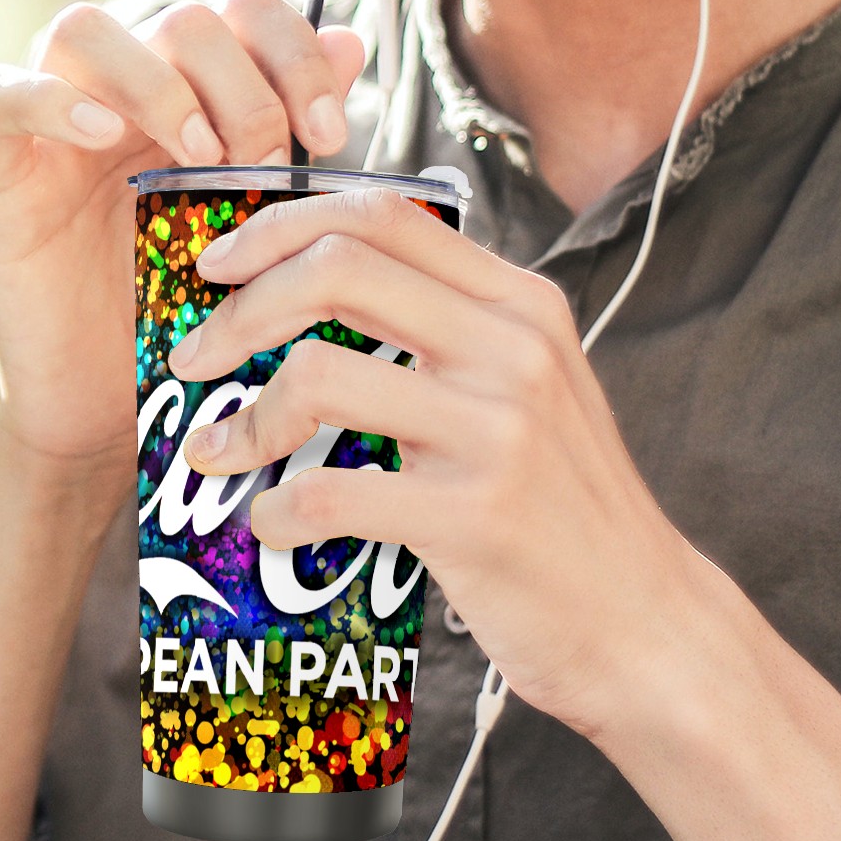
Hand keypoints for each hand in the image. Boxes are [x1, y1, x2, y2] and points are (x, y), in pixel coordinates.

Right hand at [0, 0, 366, 491]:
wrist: (108, 411)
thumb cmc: (186, 327)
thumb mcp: (256, 238)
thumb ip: (292, 146)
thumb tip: (349, 43)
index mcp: (195, 105)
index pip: (242, 17)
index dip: (293, 53)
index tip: (329, 134)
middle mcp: (124, 101)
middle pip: (180, 21)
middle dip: (243, 84)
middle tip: (269, 164)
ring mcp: (55, 132)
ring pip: (84, 30)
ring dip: (159, 82)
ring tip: (203, 156)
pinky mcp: (0, 177)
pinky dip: (48, 98)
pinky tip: (102, 135)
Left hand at [172, 186, 698, 737]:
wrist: (644, 623)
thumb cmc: (571, 515)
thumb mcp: (536, 396)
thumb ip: (457, 338)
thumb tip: (330, 298)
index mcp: (523, 307)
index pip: (383, 217)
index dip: (279, 226)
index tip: (219, 267)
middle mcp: (514, 351)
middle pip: (337, 270)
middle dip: (240, 308)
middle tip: (195, 357)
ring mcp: (497, 433)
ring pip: (321, 377)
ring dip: (245, 419)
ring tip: (217, 455)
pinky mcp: (474, 517)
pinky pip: (332, 493)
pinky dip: (279, 510)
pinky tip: (273, 525)